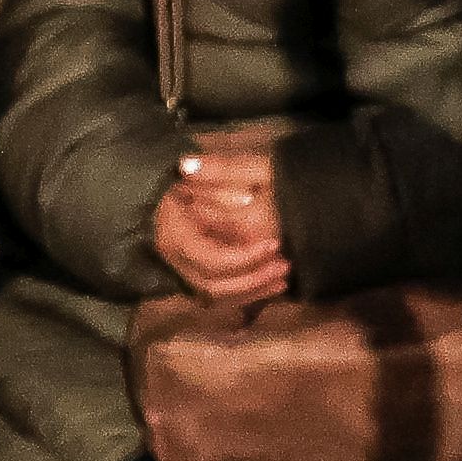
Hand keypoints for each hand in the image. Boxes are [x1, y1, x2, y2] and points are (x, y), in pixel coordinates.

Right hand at [152, 134, 288, 302]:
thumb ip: (215, 170)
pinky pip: (220, 294)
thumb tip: (187, 165)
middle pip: (212, 285)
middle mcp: (178, 256)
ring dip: (251, 291)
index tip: (274, 244)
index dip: (242, 258)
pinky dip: (246, 294)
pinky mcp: (198, 273)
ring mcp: (186, 267)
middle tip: (285, 266)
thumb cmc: (216, 172)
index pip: (209, 259)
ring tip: (283, 278)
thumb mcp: (229, 166)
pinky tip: (274, 286)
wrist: (191, 182)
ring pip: (216, 295)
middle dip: (251, 280)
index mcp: (177, 231)